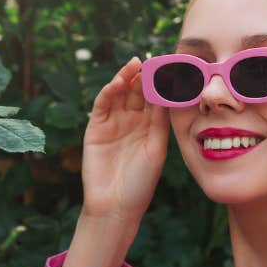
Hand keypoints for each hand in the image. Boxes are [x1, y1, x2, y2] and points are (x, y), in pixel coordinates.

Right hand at [79, 56, 169, 222]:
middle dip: (143, 75)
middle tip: (151, 60)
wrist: (116, 205)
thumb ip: (159, 122)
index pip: (155, 97)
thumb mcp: (156, 148)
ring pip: (120, 93)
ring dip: (126, 78)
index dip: (160, 82)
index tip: (169, 66)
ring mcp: (113, 123)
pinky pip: (102, 105)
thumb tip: (166, 93)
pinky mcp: (96, 127)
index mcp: (149, 126)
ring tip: (135, 64)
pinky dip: (109, 91)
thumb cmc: (141, 182)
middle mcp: (132, 121)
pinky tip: (118, 82)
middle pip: (137, 91)